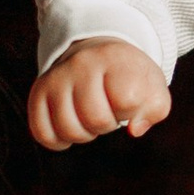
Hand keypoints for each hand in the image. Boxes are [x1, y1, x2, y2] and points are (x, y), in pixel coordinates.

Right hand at [27, 38, 171, 151]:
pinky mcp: (38, 92)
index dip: (131, 110)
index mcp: (114, 58)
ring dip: (84, 134)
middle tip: (107, 110)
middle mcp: (81, 63)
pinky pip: (42, 133)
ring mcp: (56, 77)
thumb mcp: (152, 87)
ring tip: (89, 116)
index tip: (128, 99)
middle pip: (96, 119)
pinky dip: (58, 141)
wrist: (95, 54)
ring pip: (68, 130)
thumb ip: (155, 109)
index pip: (127, 100)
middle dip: (107, 124)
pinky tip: (71, 126)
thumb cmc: (128, 77)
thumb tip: (134, 130)